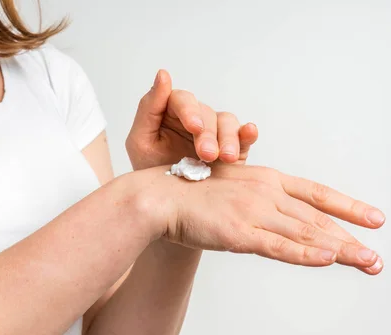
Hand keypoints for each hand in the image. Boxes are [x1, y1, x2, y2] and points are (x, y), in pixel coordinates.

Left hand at [126, 70, 258, 169]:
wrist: (167, 204)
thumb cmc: (151, 171)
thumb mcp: (140, 141)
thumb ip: (149, 108)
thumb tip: (163, 74)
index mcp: (172, 113)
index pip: (182, 100)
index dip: (189, 111)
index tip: (193, 127)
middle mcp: (196, 118)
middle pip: (207, 113)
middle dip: (208, 134)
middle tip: (206, 155)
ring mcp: (216, 133)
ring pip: (227, 123)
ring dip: (228, 139)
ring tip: (226, 158)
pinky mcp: (234, 148)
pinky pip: (244, 136)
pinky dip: (247, 133)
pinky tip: (249, 132)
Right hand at [135, 163, 385, 274]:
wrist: (160, 197)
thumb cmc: (192, 193)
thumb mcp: (232, 188)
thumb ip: (257, 200)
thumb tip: (276, 215)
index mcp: (266, 179)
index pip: (316, 194)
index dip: (348, 206)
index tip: (373, 218)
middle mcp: (266, 193)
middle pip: (317, 218)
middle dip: (351, 238)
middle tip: (377, 257)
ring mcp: (254, 212)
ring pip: (306, 233)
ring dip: (341, 250)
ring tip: (369, 262)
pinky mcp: (239, 233)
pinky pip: (278, 246)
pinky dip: (305, 253)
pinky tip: (328, 260)